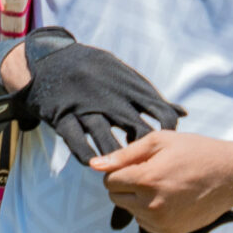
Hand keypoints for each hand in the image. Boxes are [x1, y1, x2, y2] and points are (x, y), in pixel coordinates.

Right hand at [0, 31, 180, 166]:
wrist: (49, 59)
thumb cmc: (94, 71)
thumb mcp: (124, 76)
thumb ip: (152, 98)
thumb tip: (183, 114)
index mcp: (129, 87)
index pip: (160, 112)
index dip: (167, 132)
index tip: (165, 146)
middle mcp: (111, 98)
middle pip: (138, 129)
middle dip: (145, 151)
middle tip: (146, 167)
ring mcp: (86, 108)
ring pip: (107, 140)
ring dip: (116, 159)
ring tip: (121, 172)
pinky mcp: (63, 116)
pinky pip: (76, 142)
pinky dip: (86, 156)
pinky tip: (92, 164)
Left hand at [93, 132, 232, 232]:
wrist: (232, 176)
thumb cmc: (196, 151)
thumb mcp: (161, 141)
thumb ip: (124, 154)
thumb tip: (94, 165)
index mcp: (147, 179)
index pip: (109, 181)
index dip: (119, 170)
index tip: (136, 164)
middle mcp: (151, 205)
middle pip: (115, 198)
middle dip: (126, 185)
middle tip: (150, 173)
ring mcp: (161, 222)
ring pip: (130, 211)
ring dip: (138, 199)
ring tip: (164, 185)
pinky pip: (145, 224)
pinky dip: (151, 212)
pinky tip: (170, 199)